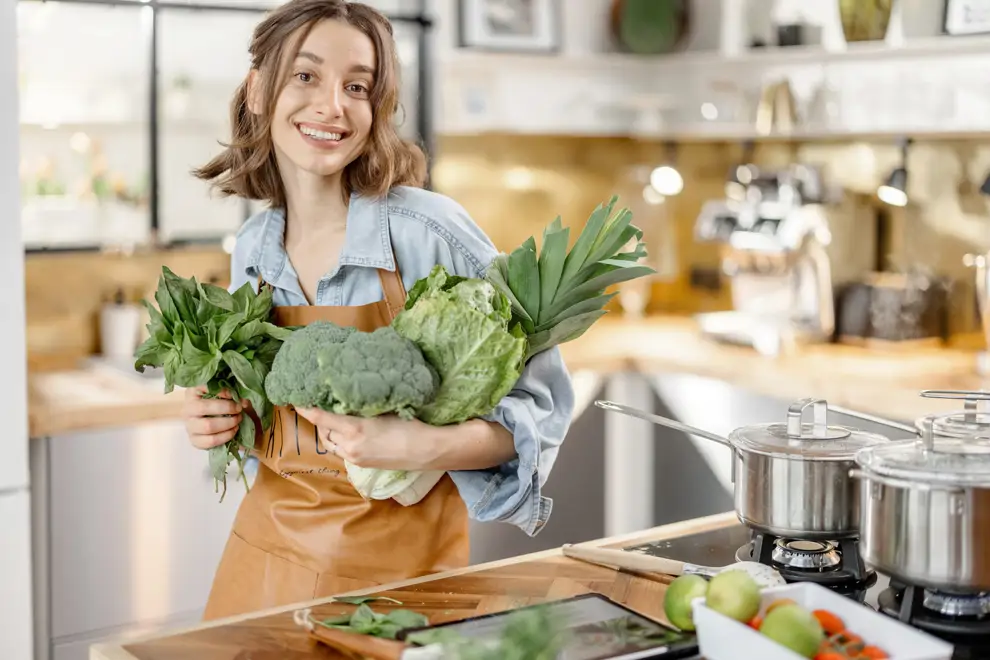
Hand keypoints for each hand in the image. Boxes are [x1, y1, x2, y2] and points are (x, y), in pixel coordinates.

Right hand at [182, 385, 246, 449]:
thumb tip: (243, 402)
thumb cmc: (222, 404)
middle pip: (203, 408)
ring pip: (208, 426)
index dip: (221, 391)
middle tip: (239, 409)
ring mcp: (189, 426)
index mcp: (193, 392)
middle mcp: (188, 408)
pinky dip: (226, 436)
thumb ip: (235, 395)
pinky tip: (234, 430)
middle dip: (226, 408)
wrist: (217, 422)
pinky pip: (211, 441)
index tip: (234, 395)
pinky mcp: (195, 440)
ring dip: (228, 423)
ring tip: (238, 419)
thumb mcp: (227, 395)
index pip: (202, 388)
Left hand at [294, 408, 434, 469]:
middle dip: (320, 418)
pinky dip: (340, 440)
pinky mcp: (361, 464)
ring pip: (331, 442)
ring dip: (330, 430)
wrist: (427, 450)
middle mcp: (349, 445)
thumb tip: (344, 395)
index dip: (305, 408)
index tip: (295, 398)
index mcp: (354, 428)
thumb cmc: (411, 424)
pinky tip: (349, 432)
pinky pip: (342, 450)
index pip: (320, 417)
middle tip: (320, 403)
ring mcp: (354, 457)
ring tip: (334, 417)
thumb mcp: (383, 408)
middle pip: (324, 430)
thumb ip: (360, 405)